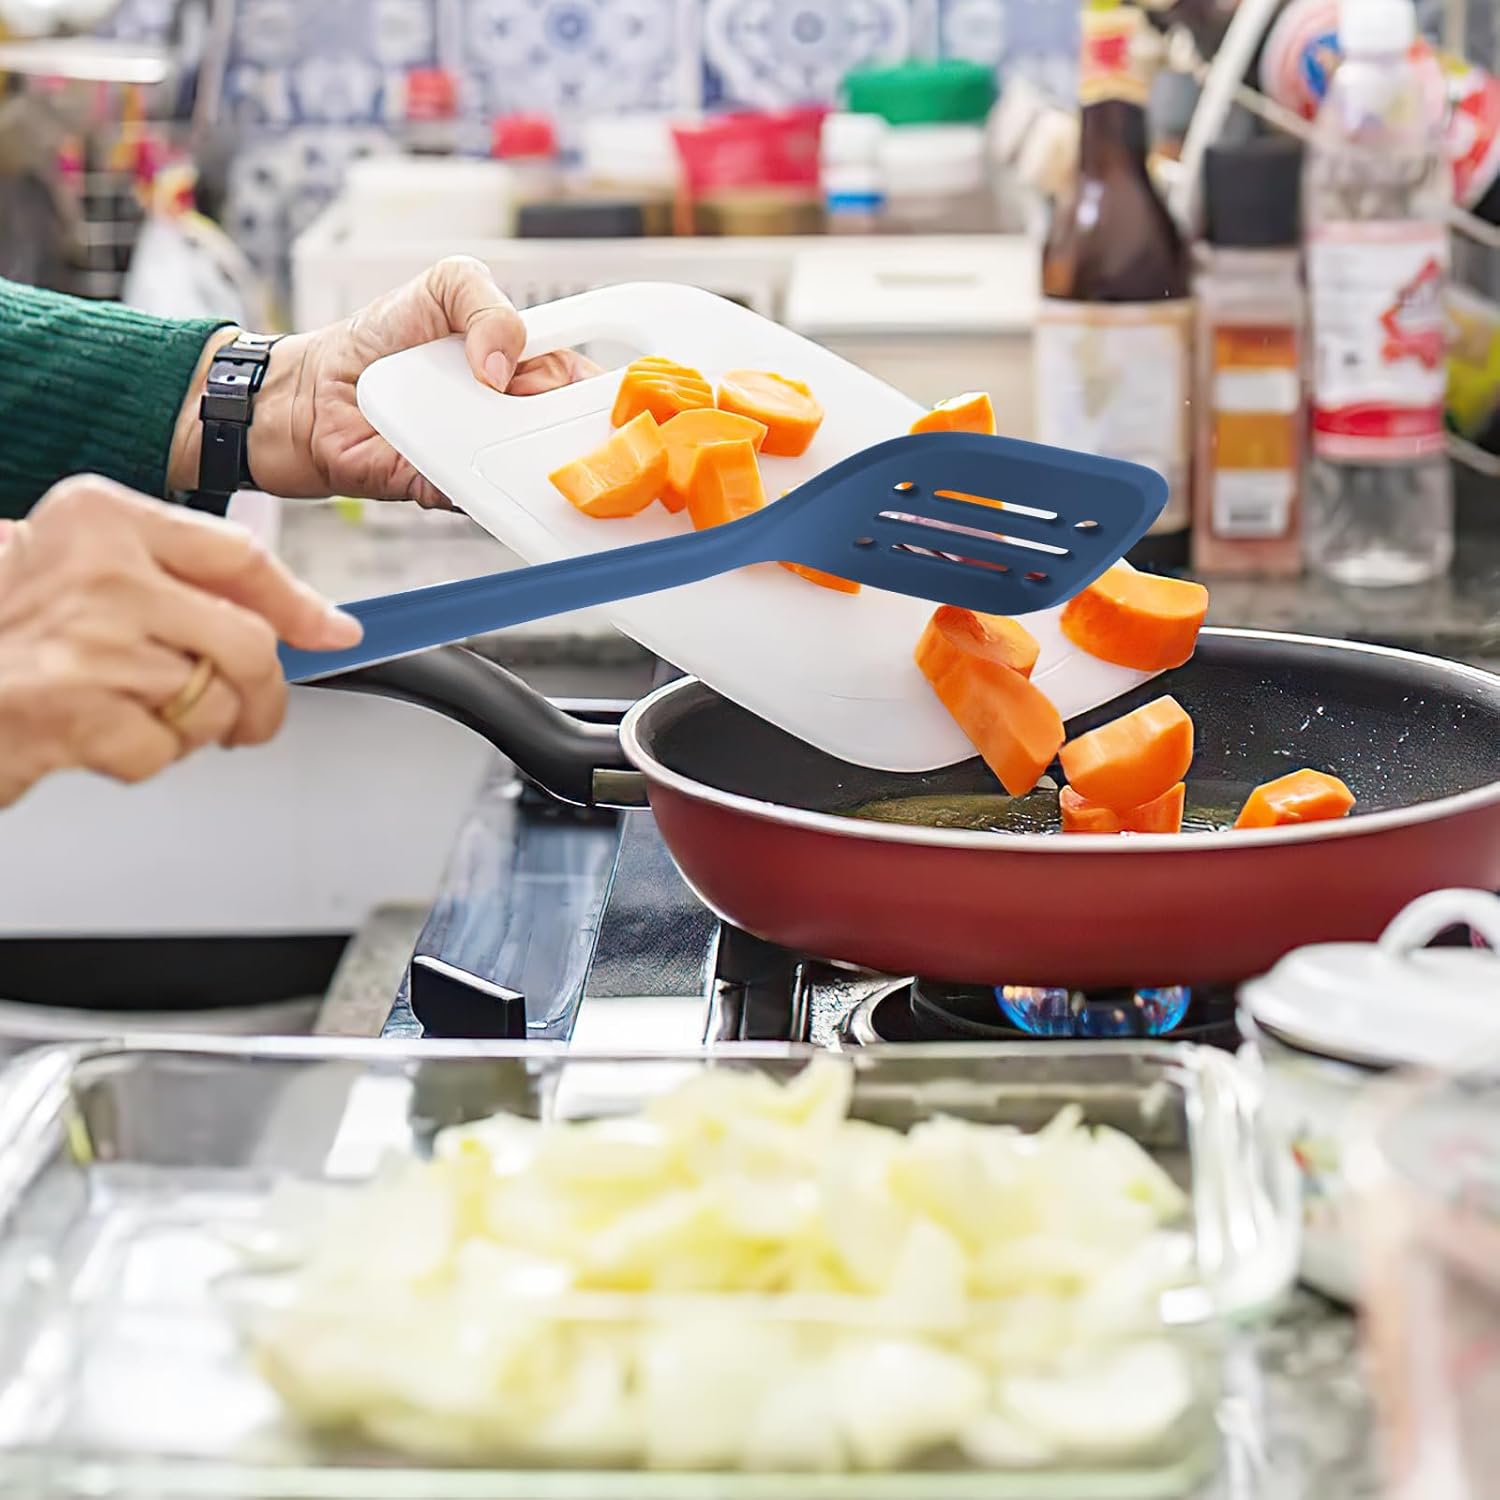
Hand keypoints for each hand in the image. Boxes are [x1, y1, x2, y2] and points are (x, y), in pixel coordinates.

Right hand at [0, 476, 360, 805]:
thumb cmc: (2, 616)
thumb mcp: (80, 562)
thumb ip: (185, 577)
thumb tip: (315, 624)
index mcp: (104, 518)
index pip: (239, 558)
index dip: (300, 604)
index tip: (336, 633)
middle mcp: (101, 573)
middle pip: (248, 644)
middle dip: (263, 696)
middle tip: (248, 716)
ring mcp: (88, 645)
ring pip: (211, 702)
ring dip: (193, 727)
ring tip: (135, 710)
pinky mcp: (72, 714)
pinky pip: (162, 749)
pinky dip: (144, 756)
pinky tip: (97, 734)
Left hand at [169, 257, 599, 507]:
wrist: (312, 392)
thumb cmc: (382, 337)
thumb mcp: (443, 286)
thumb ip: (484, 305)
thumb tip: (503, 365)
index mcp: (532, 366)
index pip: (589, 385)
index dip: (611, 396)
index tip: (616, 402)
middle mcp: (518, 418)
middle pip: (572, 436)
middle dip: (575, 432)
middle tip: (556, 417)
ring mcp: (488, 458)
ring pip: (534, 474)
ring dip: (534, 466)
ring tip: (515, 443)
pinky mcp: (453, 492)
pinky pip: (482, 499)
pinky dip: (481, 490)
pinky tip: (475, 472)